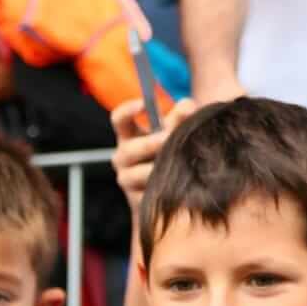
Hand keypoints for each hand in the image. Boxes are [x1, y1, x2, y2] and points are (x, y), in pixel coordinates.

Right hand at [110, 96, 200, 211]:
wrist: (167, 193)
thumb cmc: (168, 154)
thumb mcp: (171, 133)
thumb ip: (179, 117)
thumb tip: (187, 105)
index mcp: (128, 136)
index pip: (119, 119)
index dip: (127, 110)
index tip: (143, 104)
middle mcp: (122, 157)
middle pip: (130, 149)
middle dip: (150, 144)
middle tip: (169, 138)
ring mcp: (127, 180)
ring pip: (140, 174)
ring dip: (159, 169)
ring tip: (179, 165)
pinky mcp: (136, 201)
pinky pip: (150, 194)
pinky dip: (165, 188)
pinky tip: (180, 185)